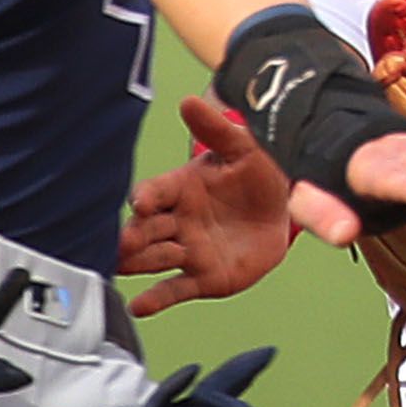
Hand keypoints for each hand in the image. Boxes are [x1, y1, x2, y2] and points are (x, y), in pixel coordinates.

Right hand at [120, 98, 293, 317]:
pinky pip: (175, 289)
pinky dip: (156, 299)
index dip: (148, 197)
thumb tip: (189, 100)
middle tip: (122, 241)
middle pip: (147, 229)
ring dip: (138, 262)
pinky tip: (138, 306)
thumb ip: (216, 129)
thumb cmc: (257, 174)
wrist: (284, 210)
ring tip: (121, 265)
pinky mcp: (202, 278)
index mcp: (181, 187)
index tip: (141, 202)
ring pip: (154, 258)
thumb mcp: (242, 148)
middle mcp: (177, 220)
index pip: (156, 192)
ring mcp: (188, 250)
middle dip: (133, 234)